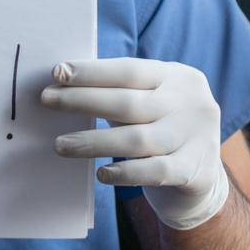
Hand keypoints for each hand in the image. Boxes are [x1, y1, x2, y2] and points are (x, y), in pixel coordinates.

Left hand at [41, 57, 230, 229]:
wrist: (201, 179)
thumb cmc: (161, 130)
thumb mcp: (151, 103)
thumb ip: (119, 93)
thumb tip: (63, 84)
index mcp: (178, 77)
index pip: (130, 70)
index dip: (92, 72)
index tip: (57, 72)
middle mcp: (192, 103)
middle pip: (129, 102)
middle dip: (83, 100)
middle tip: (47, 100)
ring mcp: (197, 138)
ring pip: (137, 139)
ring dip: (93, 141)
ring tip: (60, 144)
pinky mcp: (194, 171)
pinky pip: (154, 171)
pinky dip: (125, 172)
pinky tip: (101, 174)